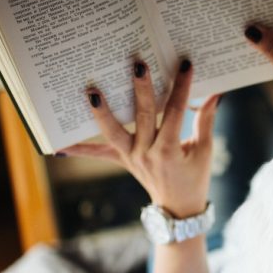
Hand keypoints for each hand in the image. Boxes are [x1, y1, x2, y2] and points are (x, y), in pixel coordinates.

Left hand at [61, 59, 219, 217]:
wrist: (179, 209)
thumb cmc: (195, 177)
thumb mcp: (204, 150)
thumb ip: (206, 121)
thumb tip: (216, 93)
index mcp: (170, 150)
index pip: (176, 113)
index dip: (182, 88)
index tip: (185, 65)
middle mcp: (147, 153)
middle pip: (143, 116)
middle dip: (141, 89)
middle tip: (138, 63)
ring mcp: (131, 157)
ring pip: (113, 133)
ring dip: (102, 112)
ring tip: (92, 91)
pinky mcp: (121, 160)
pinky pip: (97, 154)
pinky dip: (78, 150)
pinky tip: (56, 146)